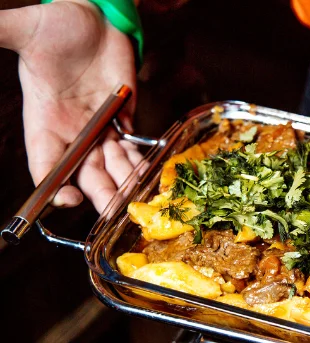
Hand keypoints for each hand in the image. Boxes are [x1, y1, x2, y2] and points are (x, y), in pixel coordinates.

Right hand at [0, 0, 139, 211]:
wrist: (94, 17)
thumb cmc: (57, 24)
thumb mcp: (28, 28)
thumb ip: (4, 30)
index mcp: (43, 121)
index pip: (46, 164)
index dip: (54, 185)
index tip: (68, 199)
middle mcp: (72, 131)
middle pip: (84, 174)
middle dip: (99, 194)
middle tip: (114, 212)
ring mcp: (99, 128)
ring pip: (112, 167)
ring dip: (124, 185)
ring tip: (136, 200)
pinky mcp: (123, 119)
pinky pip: (132, 150)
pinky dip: (140, 164)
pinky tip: (150, 177)